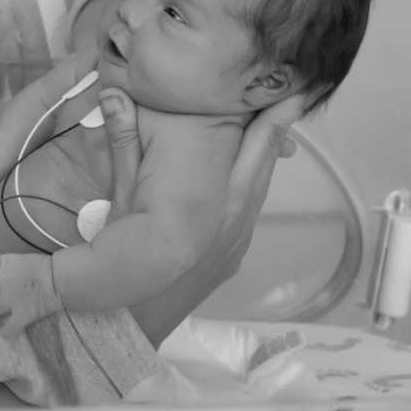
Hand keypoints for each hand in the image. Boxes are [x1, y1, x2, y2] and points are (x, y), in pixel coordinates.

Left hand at [0, 253, 63, 336]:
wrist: (60, 278)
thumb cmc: (36, 266)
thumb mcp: (13, 259)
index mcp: (0, 265)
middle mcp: (2, 283)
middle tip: (1, 291)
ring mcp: (11, 301)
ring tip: (7, 306)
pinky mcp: (22, 316)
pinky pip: (6, 330)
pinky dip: (6, 331)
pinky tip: (7, 329)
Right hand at [125, 93, 305, 345]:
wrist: (128, 323)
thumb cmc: (124, 262)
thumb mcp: (121, 199)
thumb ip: (123, 146)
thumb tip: (114, 95)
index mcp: (220, 198)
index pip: (259, 146)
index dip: (279, 115)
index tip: (296, 87)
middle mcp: (238, 216)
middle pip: (267, 161)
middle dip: (278, 126)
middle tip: (289, 91)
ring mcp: (238, 238)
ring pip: (260, 185)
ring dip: (264, 154)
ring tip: (267, 121)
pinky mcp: (232, 255)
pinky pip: (249, 207)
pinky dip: (250, 180)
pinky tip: (238, 171)